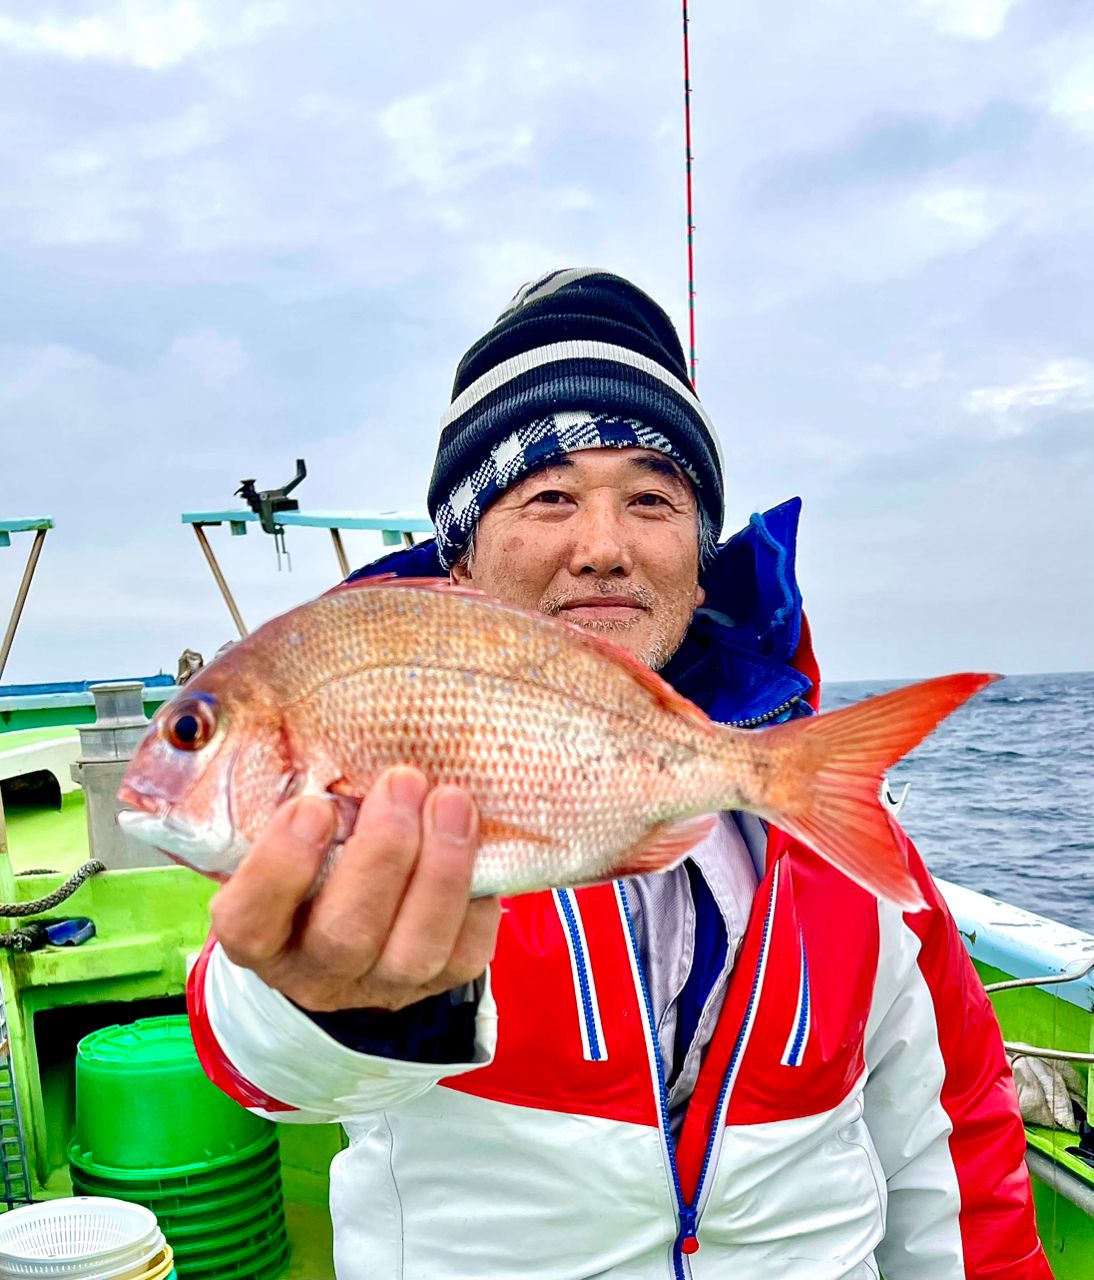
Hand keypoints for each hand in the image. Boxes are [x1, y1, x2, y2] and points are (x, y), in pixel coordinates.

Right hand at [210, 767, 500, 1012]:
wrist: (355, 906)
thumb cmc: (317, 839)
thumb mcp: (282, 817)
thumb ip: (283, 779)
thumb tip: (293, 715)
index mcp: (260, 930)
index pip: (250, 921)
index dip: (281, 867)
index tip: (312, 804)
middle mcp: (315, 968)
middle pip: (345, 934)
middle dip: (382, 853)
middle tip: (402, 780)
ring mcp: (380, 983)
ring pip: (413, 953)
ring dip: (440, 870)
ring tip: (452, 800)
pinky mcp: (439, 981)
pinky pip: (467, 952)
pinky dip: (478, 894)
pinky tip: (477, 840)